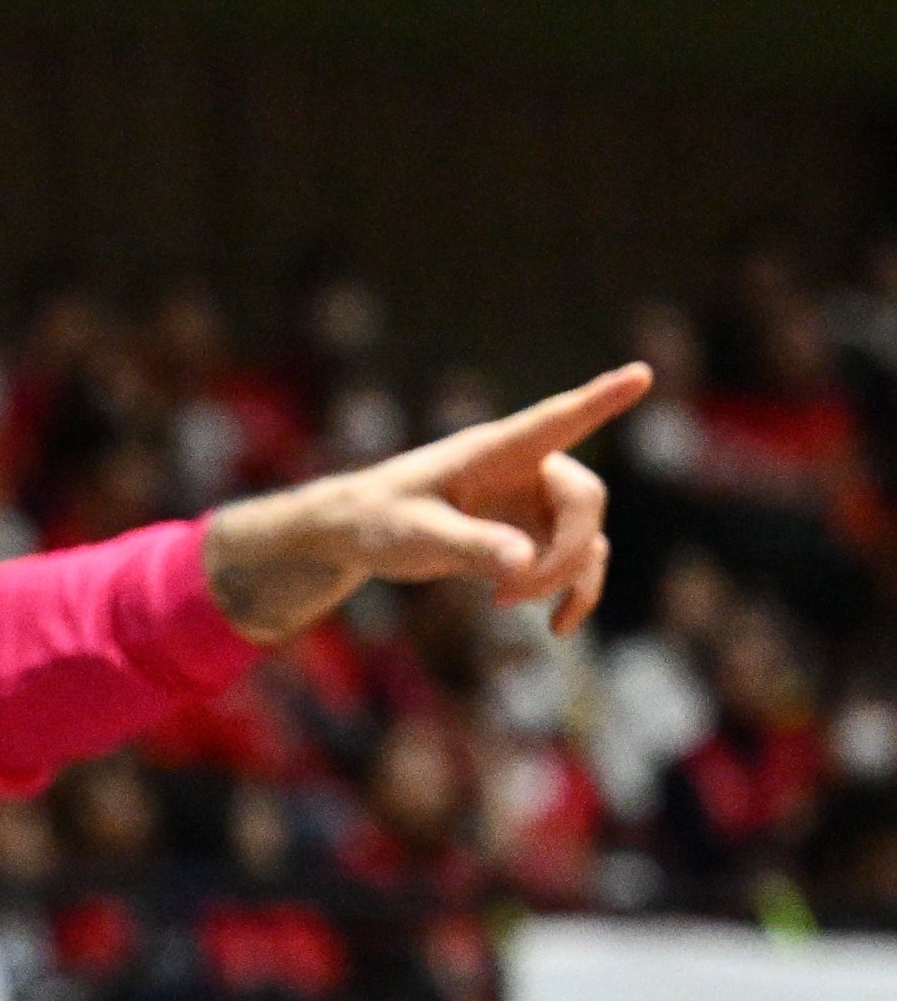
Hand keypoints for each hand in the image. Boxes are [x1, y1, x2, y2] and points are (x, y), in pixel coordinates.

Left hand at [199, 362, 647, 644]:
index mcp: (495, 450)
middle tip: (512, 593)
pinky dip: (572, 592)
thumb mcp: (415, 535)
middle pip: (585, 501)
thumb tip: (525, 564)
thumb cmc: (379, 519)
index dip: (600, 400)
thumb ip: (468, 545)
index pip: (555, 420)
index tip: (640, 373)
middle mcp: (528, 469)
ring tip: (502, 602)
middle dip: (563, 553)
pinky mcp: (533, 534)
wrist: (360, 534)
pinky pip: (578, 562)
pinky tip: (557, 627)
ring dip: (560, 578)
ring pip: (586, 537)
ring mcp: (535, 502)